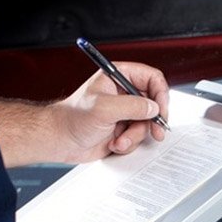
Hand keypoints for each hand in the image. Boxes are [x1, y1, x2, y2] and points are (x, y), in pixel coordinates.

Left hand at [51, 61, 170, 161]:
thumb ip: (132, 106)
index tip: (160, 110)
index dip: (160, 94)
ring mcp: (125, 112)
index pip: (151, 78)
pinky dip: (129, 143)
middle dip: (153, 120)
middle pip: (154, 103)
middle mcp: (124, 93)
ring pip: (147, 123)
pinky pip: (139, 137)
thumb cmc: (73, 119)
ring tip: (119, 140)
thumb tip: (153, 108)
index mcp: (118, 77)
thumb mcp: (104, 109)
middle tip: (156, 131)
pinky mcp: (124, 129)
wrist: (61, 140)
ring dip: (135, 136)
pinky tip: (115, 143)